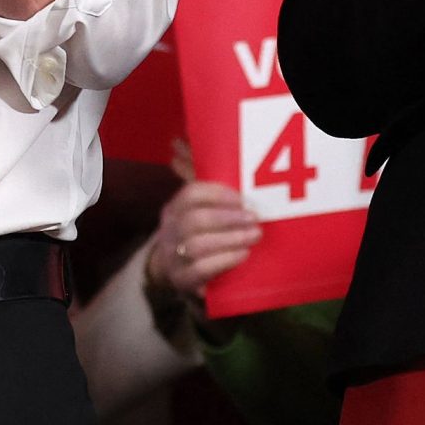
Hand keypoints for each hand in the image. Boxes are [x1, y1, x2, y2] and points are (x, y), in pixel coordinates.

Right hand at [145, 180, 263, 309]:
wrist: (173, 272)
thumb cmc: (195, 234)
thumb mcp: (196, 209)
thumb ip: (201, 182)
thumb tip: (186, 144)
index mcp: (174, 209)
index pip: (190, 194)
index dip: (218, 194)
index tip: (242, 198)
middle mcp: (170, 231)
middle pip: (194, 220)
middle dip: (227, 218)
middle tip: (254, 218)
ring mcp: (173, 256)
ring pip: (197, 245)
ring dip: (230, 239)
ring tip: (254, 236)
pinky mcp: (182, 280)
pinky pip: (200, 270)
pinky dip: (224, 261)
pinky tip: (243, 255)